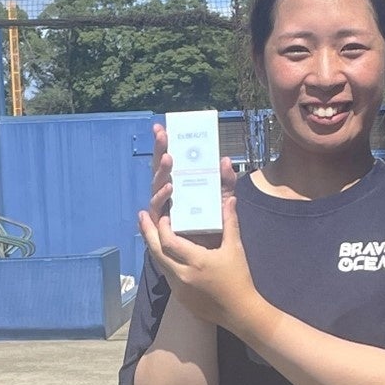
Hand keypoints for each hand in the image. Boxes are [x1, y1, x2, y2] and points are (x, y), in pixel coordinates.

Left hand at [138, 130, 259, 329]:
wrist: (240, 312)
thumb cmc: (239, 280)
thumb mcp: (235, 249)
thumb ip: (230, 222)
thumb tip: (230, 200)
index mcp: (196, 261)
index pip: (168, 240)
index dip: (162, 226)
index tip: (163, 215)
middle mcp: (182, 275)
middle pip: (156, 251)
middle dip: (147, 232)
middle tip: (142, 216)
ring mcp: (178, 288)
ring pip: (158, 264)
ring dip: (153, 247)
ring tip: (150, 232)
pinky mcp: (179, 297)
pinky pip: (166, 275)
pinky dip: (163, 261)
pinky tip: (165, 253)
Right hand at [143, 122, 222, 250]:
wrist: (214, 257)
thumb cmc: (214, 228)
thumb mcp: (222, 201)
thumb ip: (226, 183)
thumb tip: (226, 160)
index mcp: (181, 186)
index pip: (171, 162)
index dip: (165, 145)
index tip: (161, 126)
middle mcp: (169, 195)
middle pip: (161, 169)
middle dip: (160, 150)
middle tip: (162, 134)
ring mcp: (164, 209)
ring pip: (158, 186)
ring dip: (162, 171)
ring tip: (169, 158)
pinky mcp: (162, 224)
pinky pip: (159, 209)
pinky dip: (163, 197)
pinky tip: (170, 187)